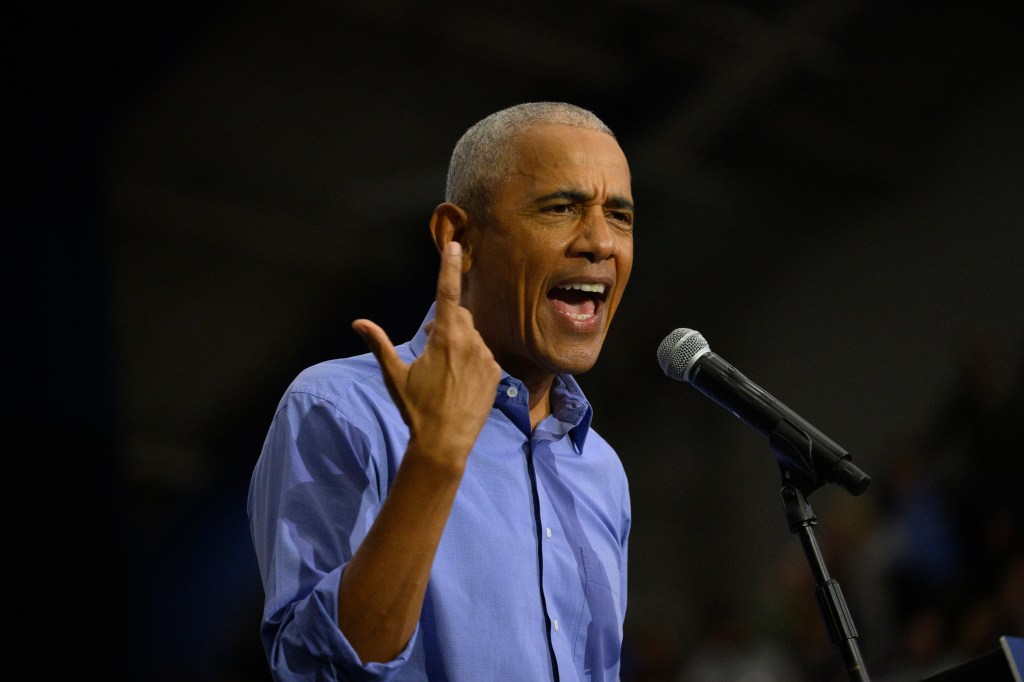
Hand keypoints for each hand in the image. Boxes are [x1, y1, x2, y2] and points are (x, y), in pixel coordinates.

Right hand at [352, 241, 500, 468]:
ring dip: (459, 343)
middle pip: (459, 316)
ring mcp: (485, 357)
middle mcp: (469, 342)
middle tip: (429, 344)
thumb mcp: (394, 375)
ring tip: (444, 370)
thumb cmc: (416, 408)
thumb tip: (358, 323)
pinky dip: (472, 360)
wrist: (445, 442)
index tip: (455, 245)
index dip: (449, 266)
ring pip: (472, 336)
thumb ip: (379, 344)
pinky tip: (460, 382)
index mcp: (444, 337)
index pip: (447, 292)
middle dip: (446, 322)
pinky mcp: (496, 372)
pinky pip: (483, 355)